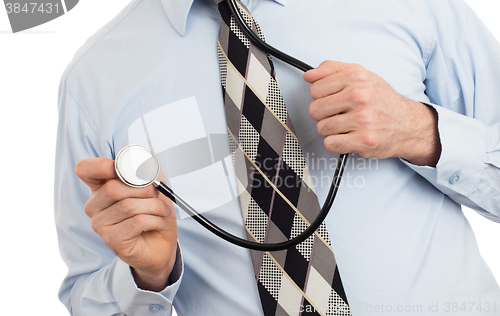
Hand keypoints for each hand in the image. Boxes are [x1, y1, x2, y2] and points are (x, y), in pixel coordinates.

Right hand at [75, 158, 177, 291]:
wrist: (162, 246)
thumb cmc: (154, 215)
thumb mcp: (155, 188)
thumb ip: (150, 170)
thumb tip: (150, 154)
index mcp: (102, 187)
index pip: (85, 169)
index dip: (101, 165)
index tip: (120, 168)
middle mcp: (96, 205)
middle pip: (113, 187)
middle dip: (144, 189)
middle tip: (157, 195)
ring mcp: (101, 224)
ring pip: (128, 206)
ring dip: (154, 207)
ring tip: (162, 211)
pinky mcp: (112, 240)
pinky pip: (136, 222)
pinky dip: (155, 220)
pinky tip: (157, 224)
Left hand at [304, 61, 440, 166]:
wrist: (409, 124)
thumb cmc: (382, 100)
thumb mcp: (361, 75)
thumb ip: (332, 70)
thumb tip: (309, 75)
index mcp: (356, 77)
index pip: (315, 89)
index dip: (321, 97)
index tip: (334, 100)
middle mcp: (360, 96)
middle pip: (315, 110)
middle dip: (325, 115)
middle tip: (340, 115)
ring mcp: (362, 119)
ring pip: (322, 128)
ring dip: (332, 130)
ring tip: (347, 126)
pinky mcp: (364, 140)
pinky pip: (331, 144)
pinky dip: (337, 143)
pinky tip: (349, 137)